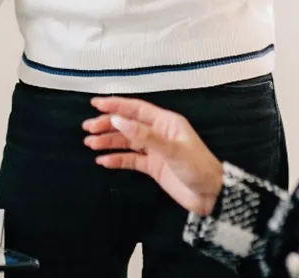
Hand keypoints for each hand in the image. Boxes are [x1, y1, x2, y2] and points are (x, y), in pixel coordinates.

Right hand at [84, 97, 223, 215]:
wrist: (211, 195)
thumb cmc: (198, 167)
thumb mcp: (172, 149)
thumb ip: (146, 136)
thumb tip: (120, 121)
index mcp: (166, 122)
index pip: (136, 109)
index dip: (116, 105)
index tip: (97, 104)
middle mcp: (159, 133)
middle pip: (128, 124)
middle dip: (108, 124)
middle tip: (87, 127)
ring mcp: (155, 150)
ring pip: (127, 141)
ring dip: (108, 141)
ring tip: (89, 143)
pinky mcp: (153, 166)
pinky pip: (131, 160)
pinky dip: (116, 159)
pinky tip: (103, 160)